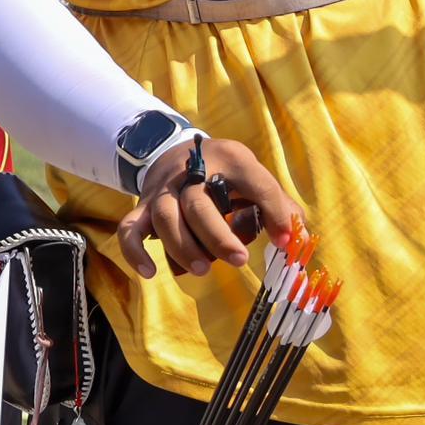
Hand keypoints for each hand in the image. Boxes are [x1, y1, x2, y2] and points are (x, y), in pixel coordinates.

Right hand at [117, 136, 301, 279]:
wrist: (176, 151)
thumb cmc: (225, 171)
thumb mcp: (253, 175)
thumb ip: (276, 204)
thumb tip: (294, 239)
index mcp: (232, 159)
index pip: (256, 183)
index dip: (274, 212)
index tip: (284, 240)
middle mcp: (192, 172)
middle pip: (199, 205)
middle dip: (218, 237)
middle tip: (239, 260)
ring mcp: (164, 190)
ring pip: (165, 218)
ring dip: (183, 246)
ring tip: (204, 268)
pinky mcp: (142, 206)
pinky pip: (130, 229)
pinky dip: (135, 252)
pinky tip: (150, 274)